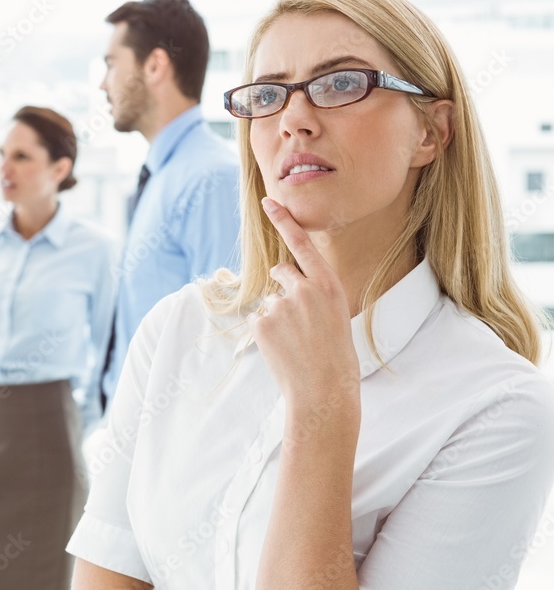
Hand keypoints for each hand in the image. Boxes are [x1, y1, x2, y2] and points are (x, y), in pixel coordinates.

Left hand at [247, 198, 359, 411]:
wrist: (324, 390)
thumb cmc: (334, 355)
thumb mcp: (335, 314)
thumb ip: (313, 292)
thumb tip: (282, 277)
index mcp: (328, 285)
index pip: (303, 244)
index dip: (284, 221)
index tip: (268, 201)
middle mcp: (304, 289)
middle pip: (282, 272)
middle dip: (285, 285)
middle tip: (300, 318)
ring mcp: (281, 305)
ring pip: (271, 301)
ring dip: (278, 318)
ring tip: (296, 343)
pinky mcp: (262, 323)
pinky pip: (258, 320)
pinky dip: (266, 333)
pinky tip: (281, 349)